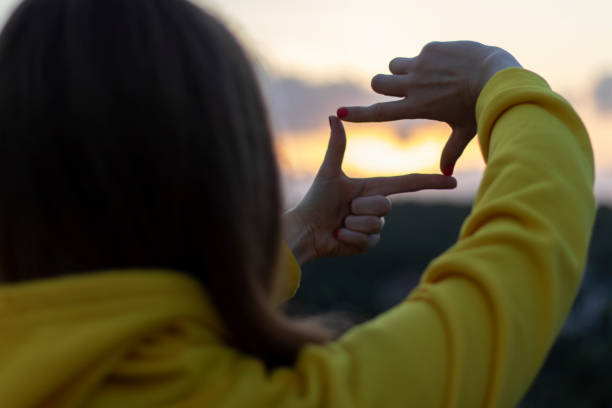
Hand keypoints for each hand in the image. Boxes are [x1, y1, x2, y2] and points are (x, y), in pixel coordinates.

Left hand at [283, 116, 456, 264]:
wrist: (305, 230)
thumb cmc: (315, 200)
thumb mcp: (329, 173)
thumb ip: (337, 146)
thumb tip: (334, 115)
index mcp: (373, 187)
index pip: (407, 183)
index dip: (431, 182)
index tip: (452, 180)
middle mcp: (377, 206)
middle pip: (385, 206)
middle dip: (361, 207)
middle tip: (343, 209)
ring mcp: (374, 226)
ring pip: (376, 224)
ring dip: (353, 224)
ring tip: (339, 222)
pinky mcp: (368, 243)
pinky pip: (368, 240)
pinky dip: (350, 238)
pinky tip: (338, 235)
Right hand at [338, 41, 520, 174]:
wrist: (498, 75)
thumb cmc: (482, 108)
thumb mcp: (464, 131)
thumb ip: (451, 151)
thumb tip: (445, 175)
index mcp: (417, 107)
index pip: (379, 112)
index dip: (358, 114)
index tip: (340, 113)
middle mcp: (413, 86)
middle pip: (379, 83)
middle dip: (383, 86)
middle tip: (401, 88)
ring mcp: (421, 65)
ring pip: (394, 65)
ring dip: (402, 71)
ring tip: (425, 75)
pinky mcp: (430, 49)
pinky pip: (419, 54)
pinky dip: (428, 60)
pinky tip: (449, 65)